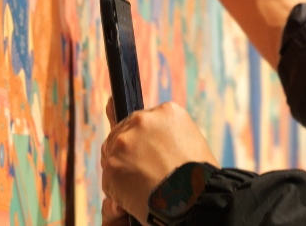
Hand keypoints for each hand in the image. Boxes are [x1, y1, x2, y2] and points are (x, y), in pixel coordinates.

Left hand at [101, 99, 218, 224]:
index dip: (146, 140)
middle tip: (149, 170)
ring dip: (124, 168)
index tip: (154, 154)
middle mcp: (143, 120)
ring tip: (146, 183)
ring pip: (113, 154)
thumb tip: (114, 106)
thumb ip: (164, 130)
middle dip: (131, 151)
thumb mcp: (188, 139)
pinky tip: (138, 193)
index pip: (142, 121)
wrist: (196, 199)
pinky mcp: (112, 166)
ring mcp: (124, 143)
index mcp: (167, 111)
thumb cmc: (196, 173)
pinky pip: (110, 176)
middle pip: (123, 133)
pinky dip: (119, 187)